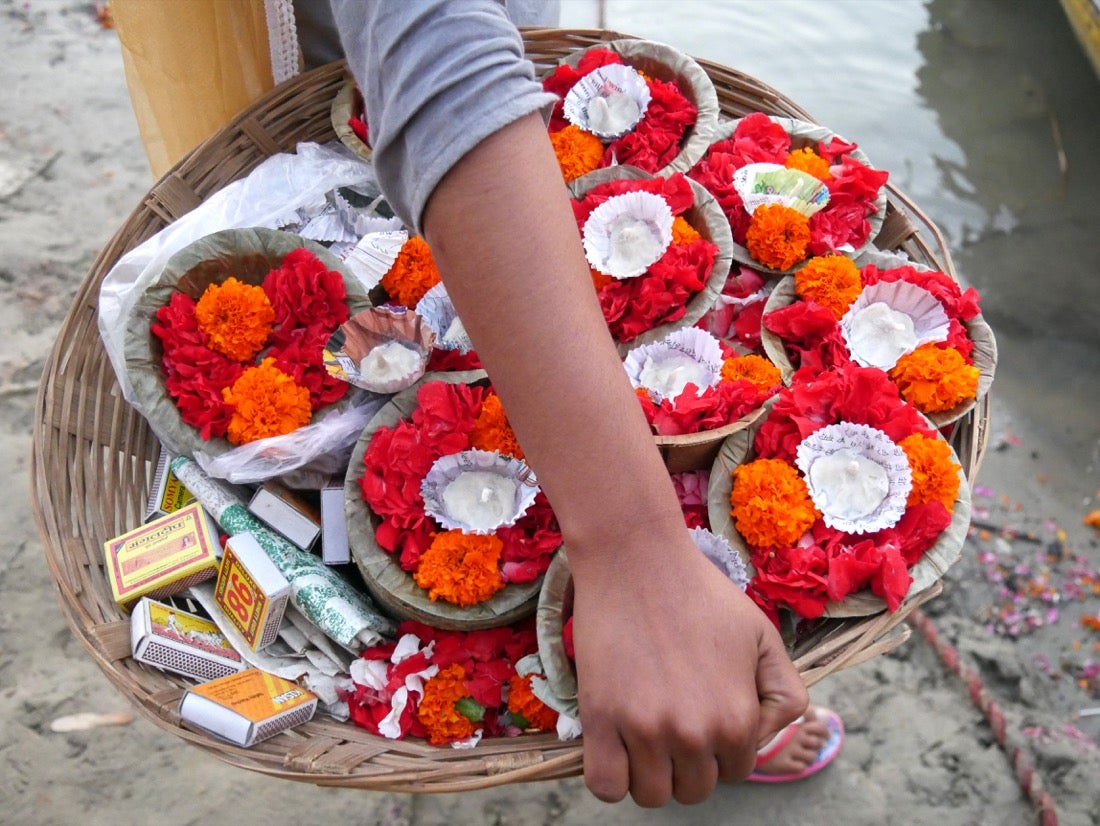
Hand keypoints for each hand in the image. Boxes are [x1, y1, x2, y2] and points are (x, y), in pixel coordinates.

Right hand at [570, 533, 807, 806]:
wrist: (637, 559)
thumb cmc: (700, 593)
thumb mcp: (763, 636)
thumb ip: (783, 694)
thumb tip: (764, 737)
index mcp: (738, 718)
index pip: (735, 772)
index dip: (720, 746)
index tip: (701, 713)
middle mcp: (695, 733)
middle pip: (694, 790)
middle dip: (687, 763)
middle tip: (672, 718)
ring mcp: (645, 729)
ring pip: (652, 796)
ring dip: (650, 773)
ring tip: (644, 732)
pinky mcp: (600, 719)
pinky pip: (605, 786)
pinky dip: (611, 778)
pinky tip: (615, 746)